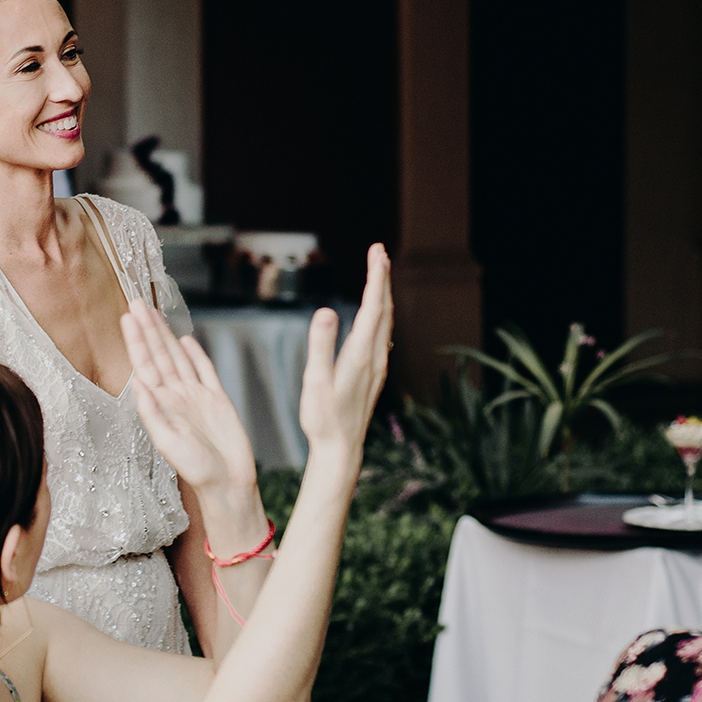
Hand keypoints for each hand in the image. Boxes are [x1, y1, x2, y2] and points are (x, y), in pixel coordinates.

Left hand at [122, 301, 256, 499]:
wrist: (229, 483)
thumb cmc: (197, 470)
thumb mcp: (168, 444)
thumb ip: (152, 413)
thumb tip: (136, 383)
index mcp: (163, 404)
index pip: (145, 364)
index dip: (136, 340)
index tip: (127, 317)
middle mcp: (177, 396)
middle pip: (159, 354)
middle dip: (147, 328)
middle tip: (136, 302)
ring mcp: (197, 396)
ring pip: (178, 357)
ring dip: (165, 335)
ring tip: (154, 313)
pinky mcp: (218, 399)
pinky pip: (205, 370)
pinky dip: (195, 354)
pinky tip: (185, 340)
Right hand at [296, 245, 391, 455]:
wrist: (341, 450)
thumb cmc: (323, 418)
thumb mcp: (315, 382)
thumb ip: (320, 345)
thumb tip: (325, 311)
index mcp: (360, 355)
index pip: (372, 307)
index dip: (376, 277)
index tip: (377, 252)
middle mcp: (375, 357)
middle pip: (384, 310)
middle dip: (382, 278)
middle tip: (379, 252)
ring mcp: (378, 366)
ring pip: (386, 322)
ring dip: (384, 295)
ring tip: (380, 274)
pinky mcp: (375, 374)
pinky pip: (384, 335)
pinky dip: (382, 314)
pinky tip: (378, 315)